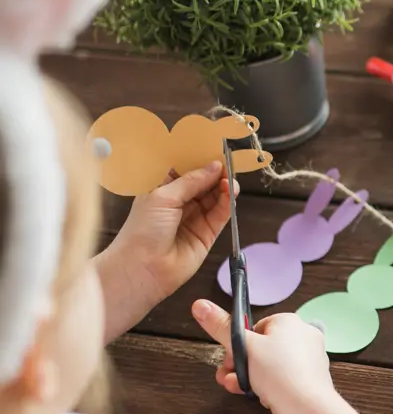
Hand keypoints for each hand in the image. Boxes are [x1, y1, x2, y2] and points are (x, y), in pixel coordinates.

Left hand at [97, 162, 235, 340]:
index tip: (212, 145)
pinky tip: (231, 191)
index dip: (198, 156)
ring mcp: (194, 217)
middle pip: (203, 180)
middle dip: (215, 170)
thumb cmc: (141, 231)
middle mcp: (179, 201)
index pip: (184, 166)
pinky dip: (228, 202)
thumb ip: (192, 180)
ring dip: (224, 185)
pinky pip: (222, 213)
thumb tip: (214, 166)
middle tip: (228, 160)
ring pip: (215, 196)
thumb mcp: (163, 196)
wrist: (142, 268)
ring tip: (230, 177)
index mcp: (161, 187)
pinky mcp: (207, 233)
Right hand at [191, 300, 336, 413]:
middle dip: (241, 365)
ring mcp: (310, 358)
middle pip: (262, 348)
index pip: (257, 328)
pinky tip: (262, 397)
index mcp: (289, 321)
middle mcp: (304, 335)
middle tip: (229, 376)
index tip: (229, 358)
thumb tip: (199, 305)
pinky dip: (270, 387)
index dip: (239, 344)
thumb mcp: (244, 347)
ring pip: (272, 366)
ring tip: (238, 388)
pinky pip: (284, 379)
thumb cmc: (278, 372)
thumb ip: (221, 327)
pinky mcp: (311, 379)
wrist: (307, 407)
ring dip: (251, 377)